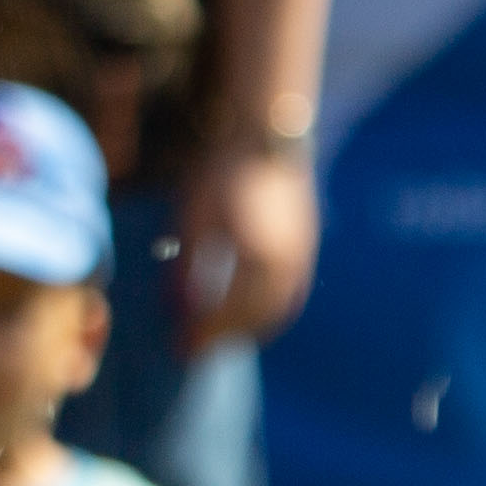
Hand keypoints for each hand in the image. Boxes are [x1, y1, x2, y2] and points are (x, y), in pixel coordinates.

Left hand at [180, 142, 318, 344]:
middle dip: (226, 338)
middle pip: (257, 319)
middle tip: (195, 349)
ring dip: (250, 330)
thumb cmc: (223, 173)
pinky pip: (292, 294)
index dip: (204, 334)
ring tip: (219, 337)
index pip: (229, 314)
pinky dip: (270, 313)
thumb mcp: (195, 218)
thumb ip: (188, 266)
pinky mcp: (306, 245)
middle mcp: (288, 265)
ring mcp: (303, 256)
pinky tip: (249, 313)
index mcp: (259, 261)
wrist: (269, 136)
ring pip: (279, 310)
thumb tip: (178, 307)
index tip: (179, 349)